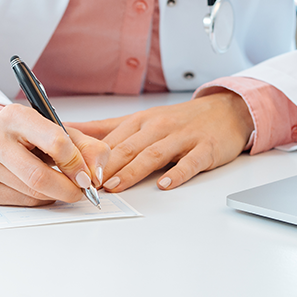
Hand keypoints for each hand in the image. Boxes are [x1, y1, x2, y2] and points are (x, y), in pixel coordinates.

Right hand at [0, 104, 109, 206]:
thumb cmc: (25, 135)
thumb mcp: (57, 130)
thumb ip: (85, 146)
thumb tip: (97, 174)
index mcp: (15, 116)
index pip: (55, 142)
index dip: (77, 163)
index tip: (88, 176)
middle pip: (39, 176)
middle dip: (67, 189)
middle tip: (81, 191)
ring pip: (32, 193)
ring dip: (55, 194)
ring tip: (59, 184)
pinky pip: (22, 202)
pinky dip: (39, 199)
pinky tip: (38, 188)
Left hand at [71, 92, 253, 191]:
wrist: (226, 111)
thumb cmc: (180, 120)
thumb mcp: (141, 119)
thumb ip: (107, 127)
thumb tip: (70, 129)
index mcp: (140, 121)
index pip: (111, 140)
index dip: (90, 157)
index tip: (72, 171)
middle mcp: (158, 127)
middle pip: (128, 147)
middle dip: (105, 167)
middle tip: (86, 183)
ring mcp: (182, 138)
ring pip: (153, 154)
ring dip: (132, 171)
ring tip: (115, 186)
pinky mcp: (205, 149)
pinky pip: (190, 162)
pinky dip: (177, 173)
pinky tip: (165, 184)